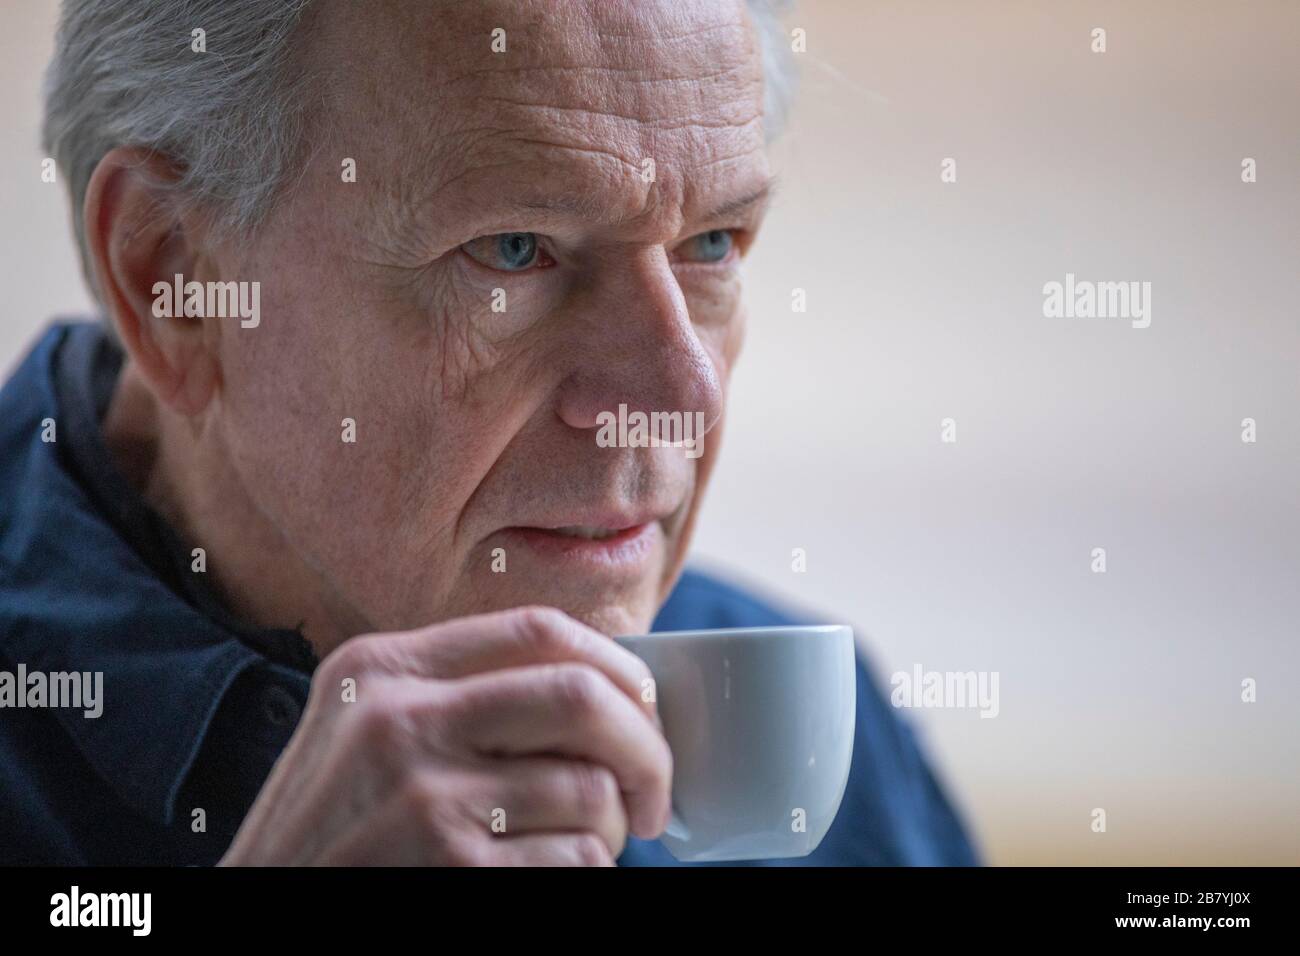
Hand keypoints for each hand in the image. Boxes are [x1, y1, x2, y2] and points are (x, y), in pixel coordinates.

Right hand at [218, 606, 670, 864]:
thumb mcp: (362, 734)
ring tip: (585, 848)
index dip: (618, 665)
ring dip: (614, 830)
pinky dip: (586, 873)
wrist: (254, 917)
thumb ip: (457, 696)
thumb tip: (605, 688)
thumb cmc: (331, 837)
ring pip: (589, 789)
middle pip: (581, 696)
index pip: (539, 628)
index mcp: (381, 669)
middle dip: (645, 749)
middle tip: (654, 797)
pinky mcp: (450, 866)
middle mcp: (397, 720)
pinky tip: (547, 878)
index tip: (645, 706)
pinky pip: (575, 859)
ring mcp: (421, 796)